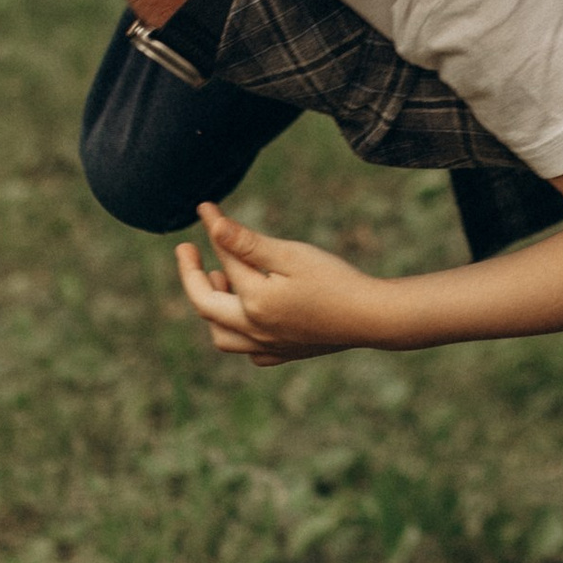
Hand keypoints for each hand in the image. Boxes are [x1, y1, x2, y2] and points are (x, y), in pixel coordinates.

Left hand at [172, 201, 394, 363]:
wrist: (374, 318)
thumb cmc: (335, 281)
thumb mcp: (290, 254)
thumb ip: (247, 243)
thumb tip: (211, 224)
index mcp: (253, 303)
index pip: (223, 260)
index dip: (213, 231)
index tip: (205, 208)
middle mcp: (254, 330)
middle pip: (206, 305)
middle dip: (193, 275)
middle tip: (188, 249)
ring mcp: (269, 346)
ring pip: (222, 336)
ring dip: (213, 307)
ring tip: (221, 279)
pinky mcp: (287, 354)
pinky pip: (250, 351)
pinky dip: (239, 333)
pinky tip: (249, 316)